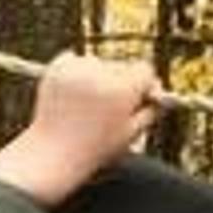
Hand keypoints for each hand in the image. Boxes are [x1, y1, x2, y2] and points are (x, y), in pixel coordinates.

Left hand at [0, 51, 158, 206]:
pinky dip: (77, 72)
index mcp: (122, 89)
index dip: (146, 84)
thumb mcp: (133, 132)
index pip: (145, 70)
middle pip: (122, 66)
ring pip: (98, 64)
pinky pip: (74, 60)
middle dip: (123, 82)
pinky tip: (76, 91)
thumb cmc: (96, 148)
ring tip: (92, 101)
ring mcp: (75, 69)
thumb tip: (160, 95)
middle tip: (115, 104)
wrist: (53, 152)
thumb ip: (151, 111)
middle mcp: (99, 74)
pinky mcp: (55, 68)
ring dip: (99, 76)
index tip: (143, 97)